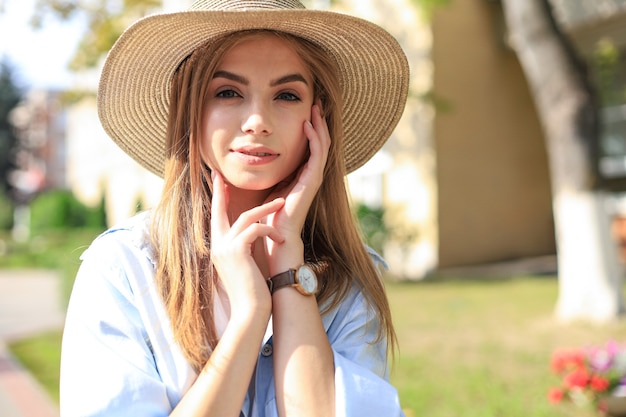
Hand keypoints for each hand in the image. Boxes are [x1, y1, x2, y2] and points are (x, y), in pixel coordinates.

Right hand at [210, 171, 284, 316]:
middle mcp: (217, 246)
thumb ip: (244, 249)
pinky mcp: (237, 251)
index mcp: (219, 248)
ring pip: (244, 217)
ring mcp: (225, 248)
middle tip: (222, 176)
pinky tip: (281, 238)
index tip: (219, 184)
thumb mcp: (245, 265)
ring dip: (266, 209)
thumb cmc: (252, 292)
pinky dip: (269, 229)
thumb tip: (251, 237)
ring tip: (282, 202)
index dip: (217, 200)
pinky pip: (255, 229)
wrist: (250, 312)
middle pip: (218, 210)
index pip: (215, 219)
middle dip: (221, 192)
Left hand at [263, 104, 330, 271]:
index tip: (307, 109)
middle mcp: (313, 173)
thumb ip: (273, 168)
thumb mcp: (271, 182)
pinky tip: (307, 125)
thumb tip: (257, 152)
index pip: (313, 144)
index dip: (312, 126)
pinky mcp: (312, 180)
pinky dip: (314, 138)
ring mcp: (315, 176)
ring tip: (315, 108)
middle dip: (319, 120)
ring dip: (319, 124)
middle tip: (316, 102)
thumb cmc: (272, 211)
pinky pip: (317, 154)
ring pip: (323, 144)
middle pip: (322, 140)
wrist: (278, 232)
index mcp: (304, 173)